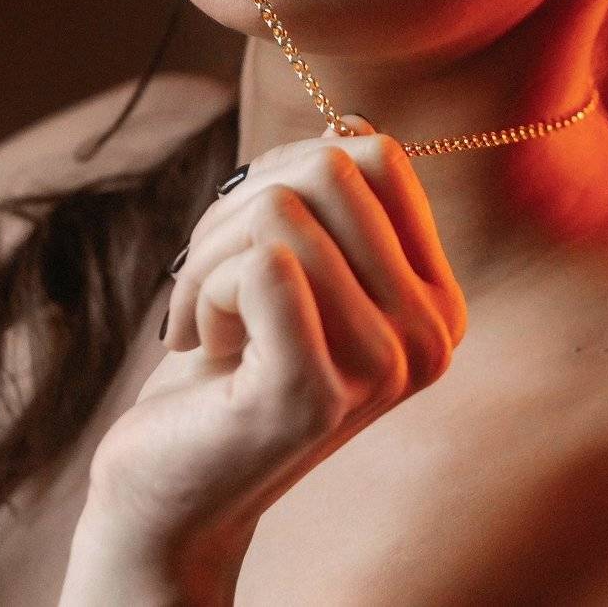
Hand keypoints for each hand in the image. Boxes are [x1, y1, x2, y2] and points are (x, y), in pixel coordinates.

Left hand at [79, 114, 467, 601]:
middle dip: (239, 204)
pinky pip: (260, 263)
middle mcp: (429, 337)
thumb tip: (349, 124)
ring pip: (280, 210)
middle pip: (331, 168)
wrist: (169, 483)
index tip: (253, 236)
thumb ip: (334, 199)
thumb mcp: (294, 263)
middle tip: (210, 276)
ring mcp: (380, 369)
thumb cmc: (229, 359)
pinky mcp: (313, 392)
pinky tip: (199, 343)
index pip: (381, 155)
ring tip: (204, 315)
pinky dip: (202, 286)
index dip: (292, 170)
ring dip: (208, 253)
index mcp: (438, 302)